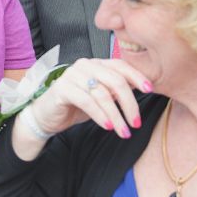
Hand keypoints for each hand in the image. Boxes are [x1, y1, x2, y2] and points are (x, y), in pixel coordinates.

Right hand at [28, 58, 151, 139]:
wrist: (46, 116)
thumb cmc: (76, 106)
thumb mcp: (100, 97)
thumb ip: (116, 91)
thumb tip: (142, 90)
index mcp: (96, 64)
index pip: (121, 66)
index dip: (137, 77)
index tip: (150, 90)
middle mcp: (85, 66)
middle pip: (115, 81)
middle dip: (129, 104)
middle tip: (136, 123)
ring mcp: (72, 75)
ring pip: (102, 94)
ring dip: (116, 115)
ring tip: (124, 132)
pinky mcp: (62, 88)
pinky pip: (87, 101)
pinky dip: (100, 115)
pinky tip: (108, 126)